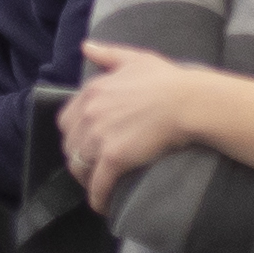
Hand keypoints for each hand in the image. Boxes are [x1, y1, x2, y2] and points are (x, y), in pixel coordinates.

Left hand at [61, 42, 217, 184]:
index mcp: (91, 91)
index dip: (74, 136)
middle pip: (70, 146)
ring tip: (98, 187)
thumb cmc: (167, 80)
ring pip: (79, 167)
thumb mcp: (135, 59)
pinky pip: (97, 185)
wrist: (187, 102)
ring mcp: (98, 136)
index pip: (66, 121)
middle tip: (94, 169)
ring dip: (86, 180)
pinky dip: (98, 198)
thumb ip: (108, 54)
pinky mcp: (113, 158)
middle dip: (79, 159)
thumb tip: (86, 46)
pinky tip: (103, 206)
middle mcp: (88, 113)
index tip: (86, 145)